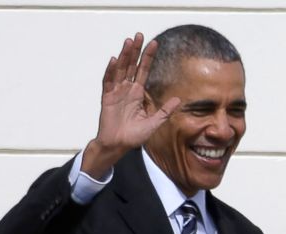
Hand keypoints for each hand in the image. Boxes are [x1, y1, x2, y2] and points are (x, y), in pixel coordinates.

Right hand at [82, 33, 181, 178]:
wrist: (118, 146)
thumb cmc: (134, 136)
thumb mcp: (154, 123)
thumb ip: (165, 111)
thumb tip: (179, 99)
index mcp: (137, 93)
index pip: (144, 70)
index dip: (148, 57)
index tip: (155, 43)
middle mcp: (127, 89)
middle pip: (132, 65)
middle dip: (136, 50)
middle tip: (140, 35)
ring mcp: (116, 92)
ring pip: (120, 69)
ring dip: (124, 55)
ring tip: (129, 42)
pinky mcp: (107, 98)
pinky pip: (108, 82)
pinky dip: (111, 71)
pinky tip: (114, 60)